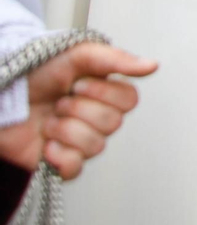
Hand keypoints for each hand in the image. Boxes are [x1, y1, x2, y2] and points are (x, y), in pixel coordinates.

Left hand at [0, 42, 156, 178]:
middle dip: (79, 109)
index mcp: (105, 91)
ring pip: (95, 145)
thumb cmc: (34, 73)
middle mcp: (96, 117)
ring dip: (65, 129)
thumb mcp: (76, 55)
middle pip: (113, 123)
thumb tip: (152, 65)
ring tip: (49, 121)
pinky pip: (75, 168)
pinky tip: (46, 144)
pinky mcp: (60, 164)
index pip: (130, 100)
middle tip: (60, 101)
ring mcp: (79, 142)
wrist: (0, 97)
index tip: (78, 83)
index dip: (103, 93)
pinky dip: (58, 156)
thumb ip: (116, 59)